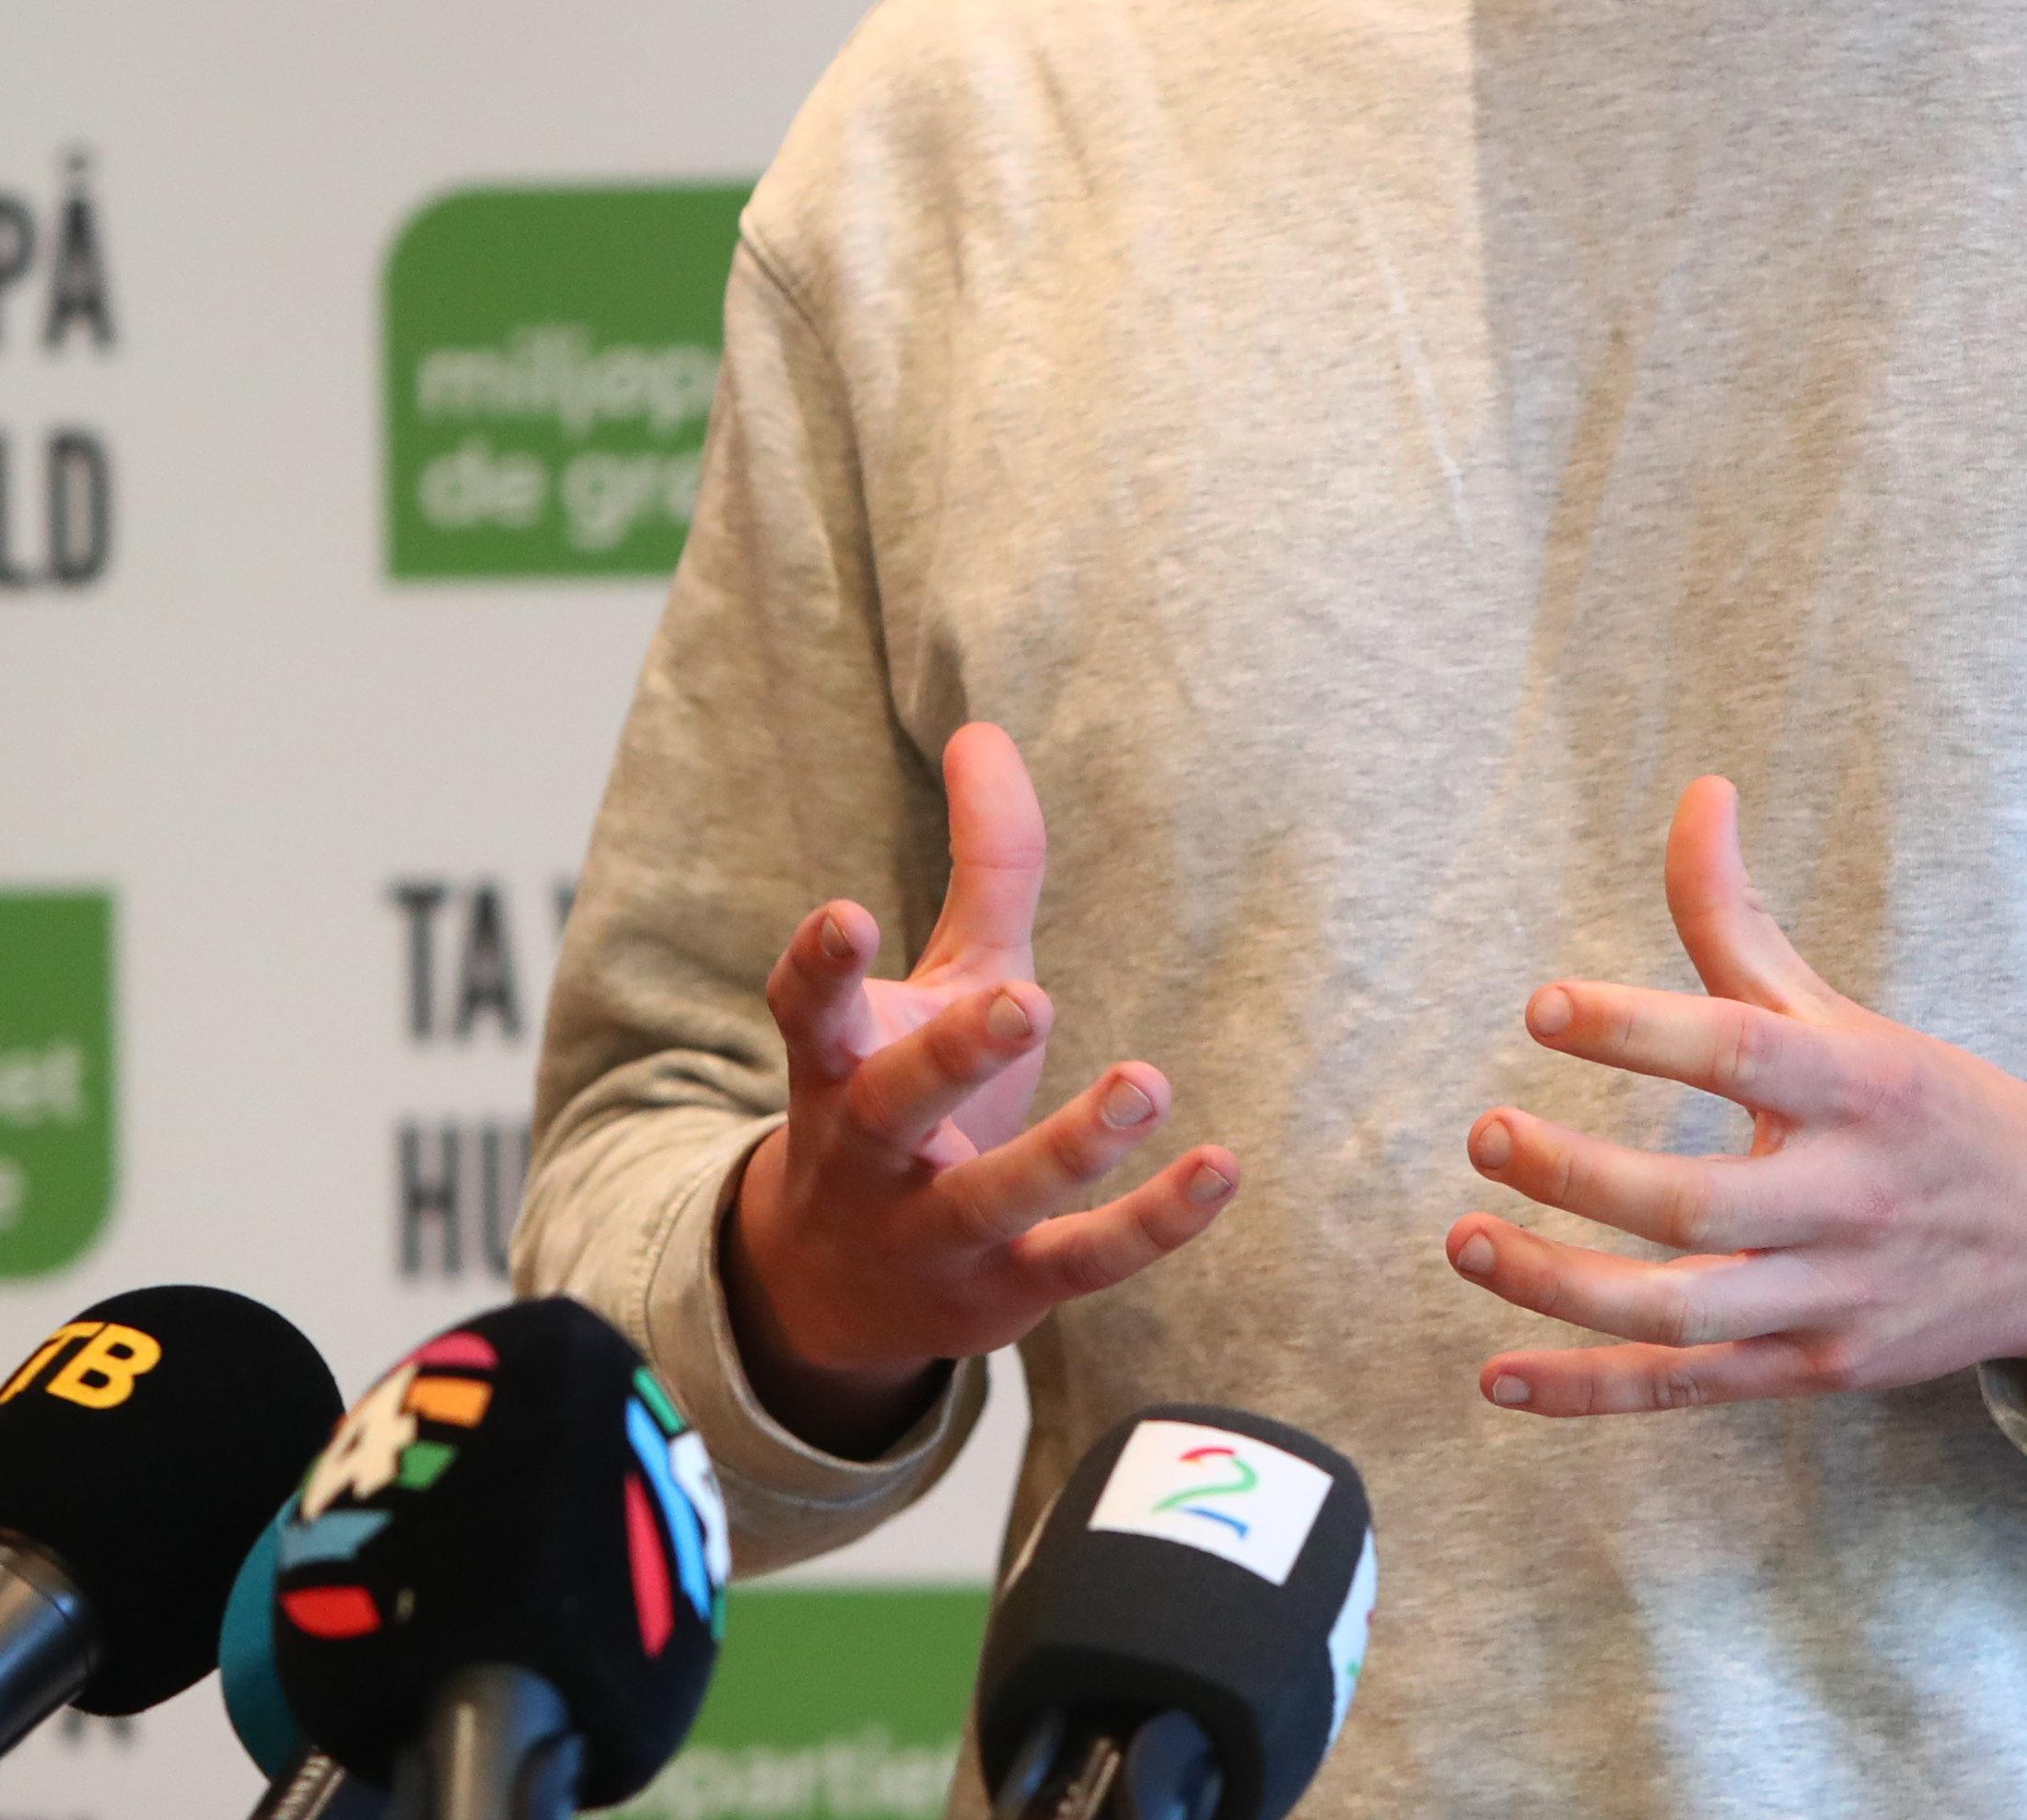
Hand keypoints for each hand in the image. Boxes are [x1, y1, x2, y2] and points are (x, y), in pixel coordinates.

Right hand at [722, 724, 1235, 1452]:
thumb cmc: (909, 1099)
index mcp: (838, 1067)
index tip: (845, 913)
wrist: (838, 1293)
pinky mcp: (1004, 1295)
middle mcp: (870, 1155)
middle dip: (952, 1055)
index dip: (821, 967)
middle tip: (1027, 999)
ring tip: (1147, 1083)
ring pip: (990, 1199)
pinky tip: (1220, 1169)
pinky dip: (1151, 1223)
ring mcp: (932, 1234)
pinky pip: (1081, 1263)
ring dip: (1068, 1147)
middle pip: (894, 1107)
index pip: (806, 1013)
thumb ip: (980, 866)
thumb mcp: (940, 979)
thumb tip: (985, 730)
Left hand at [1444, 777, 2026, 1419]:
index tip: (1543, 1006)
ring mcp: (1831, 1297)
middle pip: (1696, 1206)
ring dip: (1562, 1287)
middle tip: (1488, 1135)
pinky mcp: (1813, 1371)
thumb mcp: (1843, 1012)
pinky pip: (1687, 1389)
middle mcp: (1848, 1199)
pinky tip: (1497, 1375)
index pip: (1742, 1053)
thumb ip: (1744, 920)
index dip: (1639, 1031)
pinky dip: (1588, 1391)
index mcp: (1860, 1088)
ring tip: (1469, 1240)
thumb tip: (1698, 793)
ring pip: (1681, 1312)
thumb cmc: (1925, 1106)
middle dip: (1580, 1178)